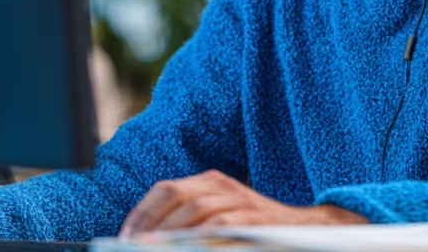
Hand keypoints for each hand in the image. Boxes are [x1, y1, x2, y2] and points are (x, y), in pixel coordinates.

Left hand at [119, 169, 365, 239]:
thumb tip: (149, 240)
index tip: (124, 237)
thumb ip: (187, 224)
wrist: (303, 230)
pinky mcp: (254, 217)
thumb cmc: (251, 229)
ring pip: (196, 209)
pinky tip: (188, 246)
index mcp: (207, 182)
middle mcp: (221, 185)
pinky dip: (201, 236)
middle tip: (134, 245)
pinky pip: (222, 223)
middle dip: (149, 223)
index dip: (141, 213)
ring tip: (153, 248)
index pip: (164, 189)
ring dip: (170, 231)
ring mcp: (239, 199)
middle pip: (175, 195)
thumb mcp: (217, 218)